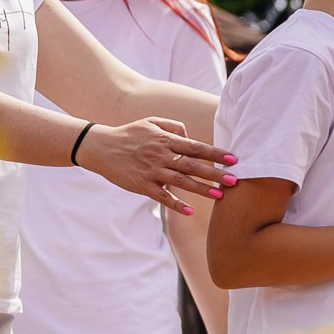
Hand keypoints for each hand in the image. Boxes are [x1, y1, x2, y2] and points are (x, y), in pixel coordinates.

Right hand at [74, 117, 235, 214]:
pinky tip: (190, 211)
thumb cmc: (129, 134)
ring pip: (180, 182)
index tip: (234, 159)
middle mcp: (160, 155)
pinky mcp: (141, 185)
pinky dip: (175, 204)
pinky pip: (161, 196)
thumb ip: (173, 126)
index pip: (196, 147)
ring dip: (201, 189)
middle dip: (215, 173)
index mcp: (165, 140)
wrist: (99, 146)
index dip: (216, 154)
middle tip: (234, 180)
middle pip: (192, 165)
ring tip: (220, 195)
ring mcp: (151, 171)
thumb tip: (191, 136)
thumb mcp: (151, 122)